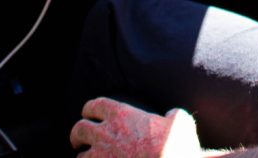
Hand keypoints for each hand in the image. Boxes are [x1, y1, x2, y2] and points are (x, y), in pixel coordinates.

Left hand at [70, 98, 204, 157]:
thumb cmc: (177, 145)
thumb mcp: (180, 121)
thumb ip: (172, 114)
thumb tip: (171, 114)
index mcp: (122, 114)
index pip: (95, 105)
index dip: (90, 109)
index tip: (89, 113)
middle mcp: (107, 133)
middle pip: (79, 128)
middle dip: (77, 134)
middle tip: (78, 139)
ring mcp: (104, 156)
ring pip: (81, 155)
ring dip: (83, 157)